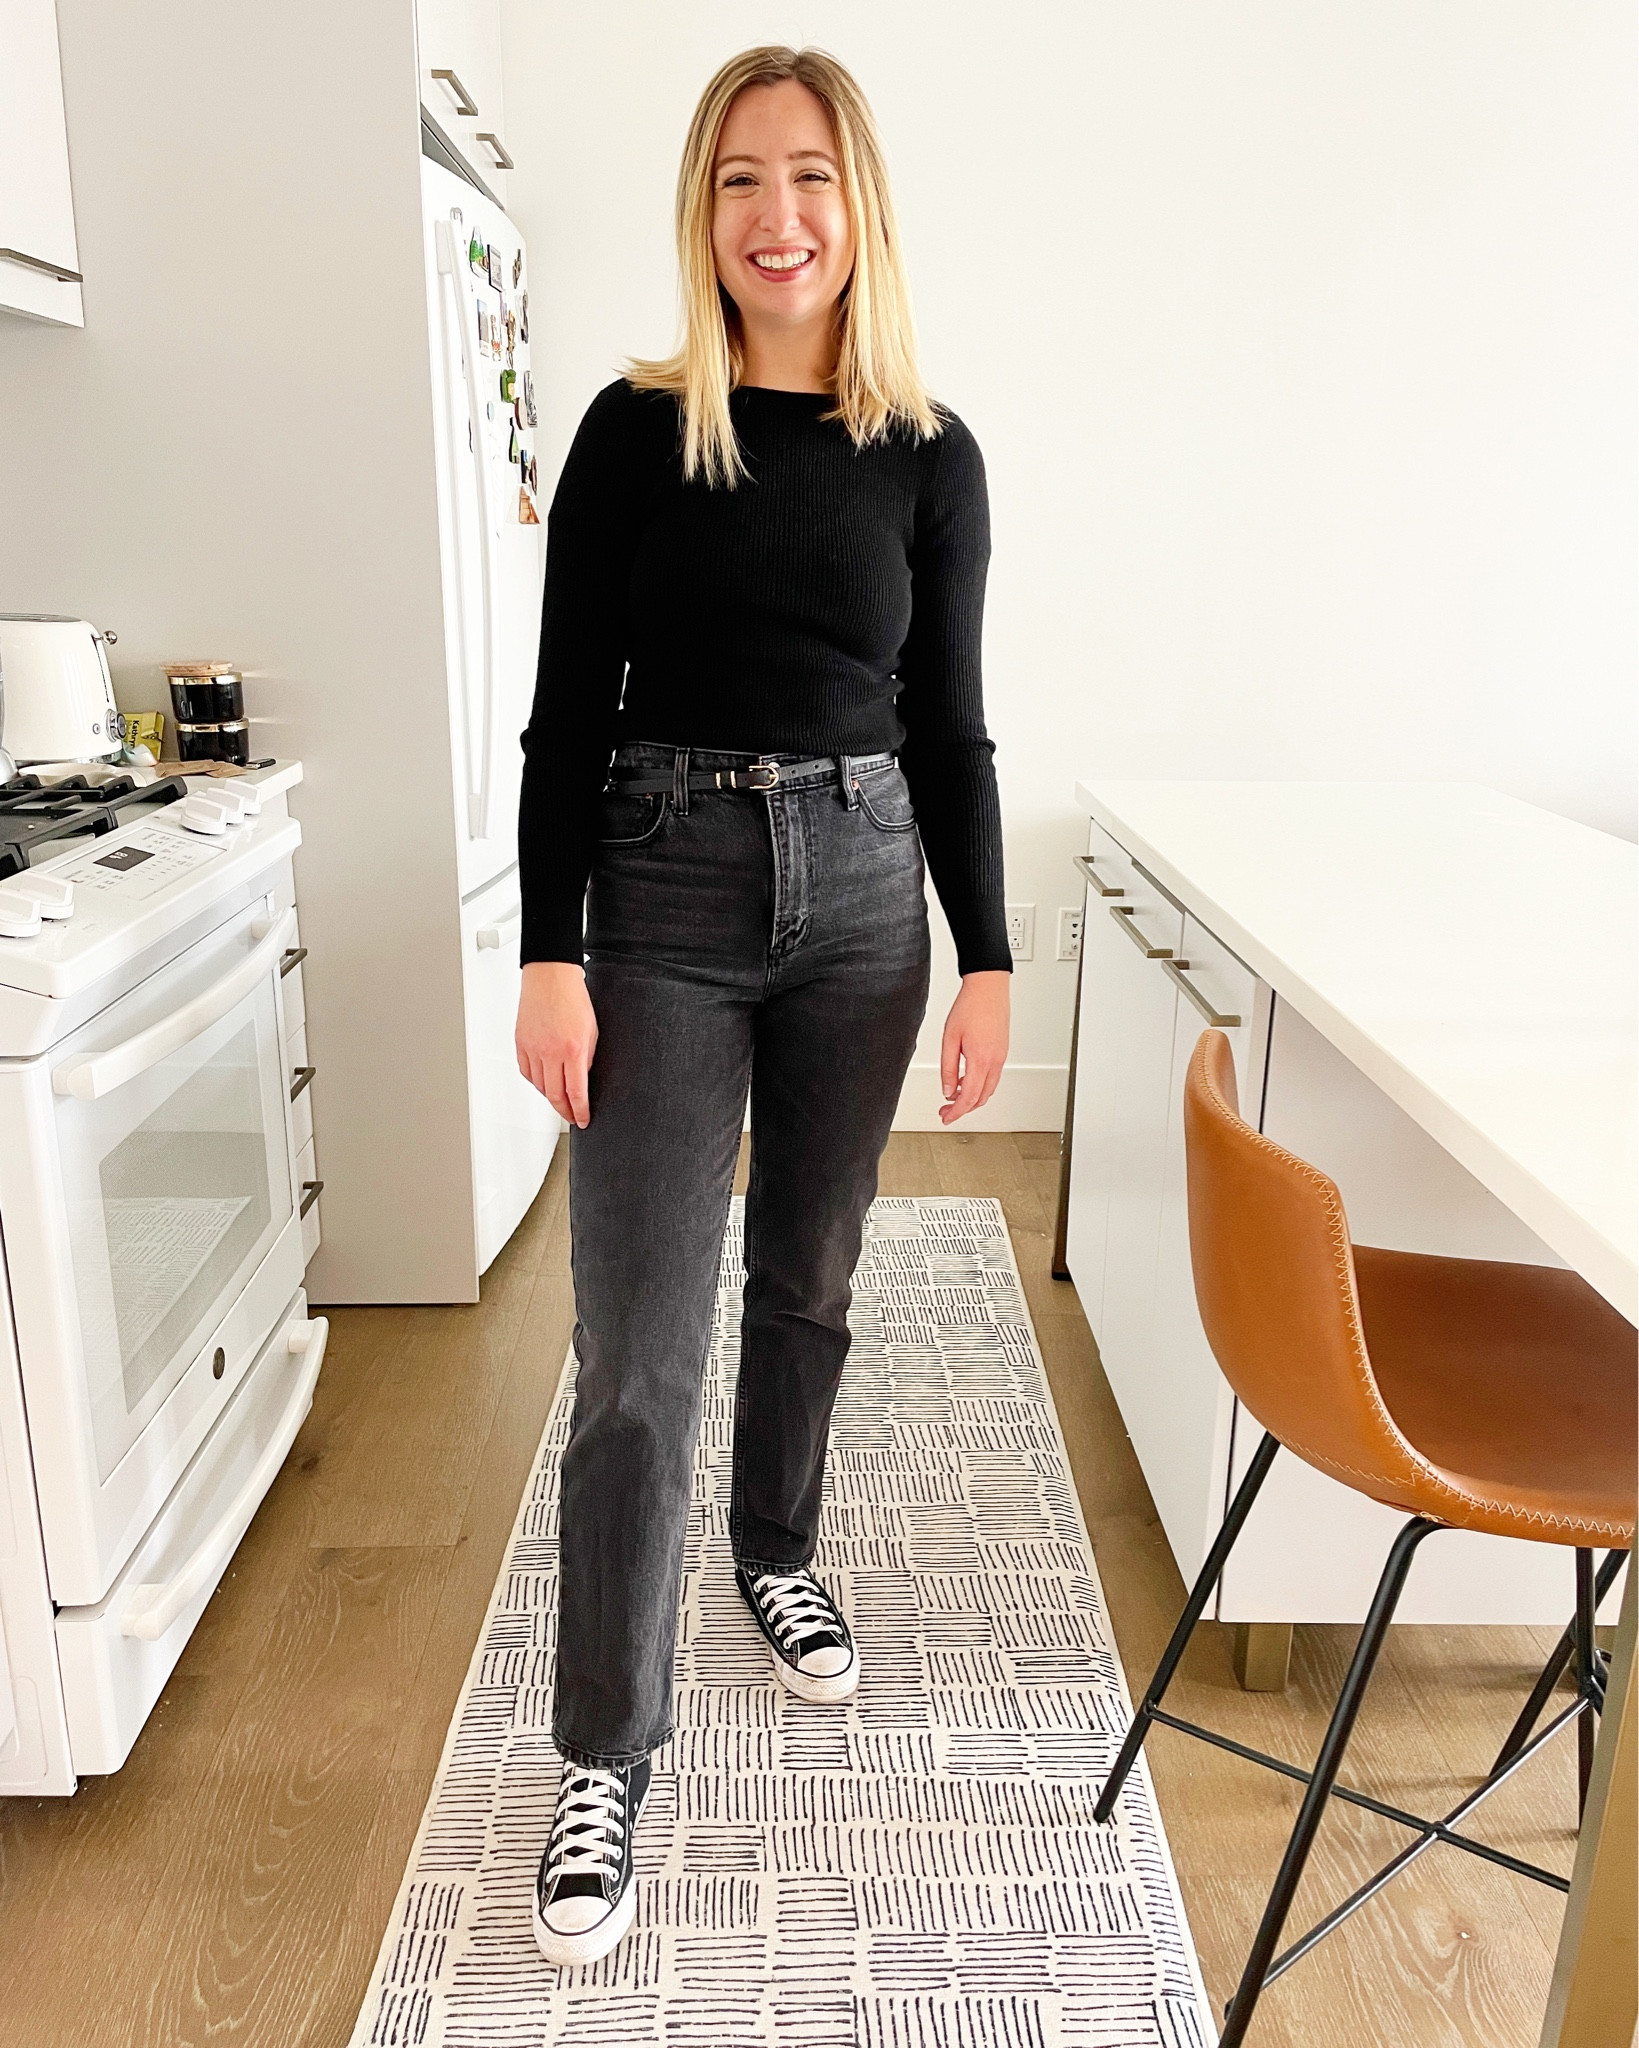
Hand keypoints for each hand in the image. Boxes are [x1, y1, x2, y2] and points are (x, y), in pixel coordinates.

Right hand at [516, 961, 597, 1126]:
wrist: (551, 977)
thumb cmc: (573, 998)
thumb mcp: (592, 1031)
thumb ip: (586, 1058)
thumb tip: (582, 1079)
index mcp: (573, 1050)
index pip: (576, 1093)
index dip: (580, 1112)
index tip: (583, 1120)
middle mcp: (551, 1052)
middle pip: (555, 1095)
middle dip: (565, 1111)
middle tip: (572, 1117)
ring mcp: (533, 1049)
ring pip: (539, 1086)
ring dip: (550, 1097)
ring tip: (559, 1100)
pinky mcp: (520, 1044)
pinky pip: (527, 1072)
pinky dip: (535, 1081)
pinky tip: (543, 1082)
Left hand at [939, 971, 1009, 1124]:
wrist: (988, 987)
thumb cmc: (970, 1006)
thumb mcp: (949, 1039)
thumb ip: (948, 1068)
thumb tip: (947, 1090)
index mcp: (981, 1059)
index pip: (968, 1098)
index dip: (956, 1112)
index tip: (946, 1117)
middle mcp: (995, 1061)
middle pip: (981, 1098)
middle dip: (963, 1109)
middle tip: (946, 1110)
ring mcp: (1001, 1057)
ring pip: (988, 1090)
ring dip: (972, 1098)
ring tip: (953, 1097)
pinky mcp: (1002, 1051)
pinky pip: (992, 1077)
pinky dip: (979, 1086)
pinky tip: (966, 1082)